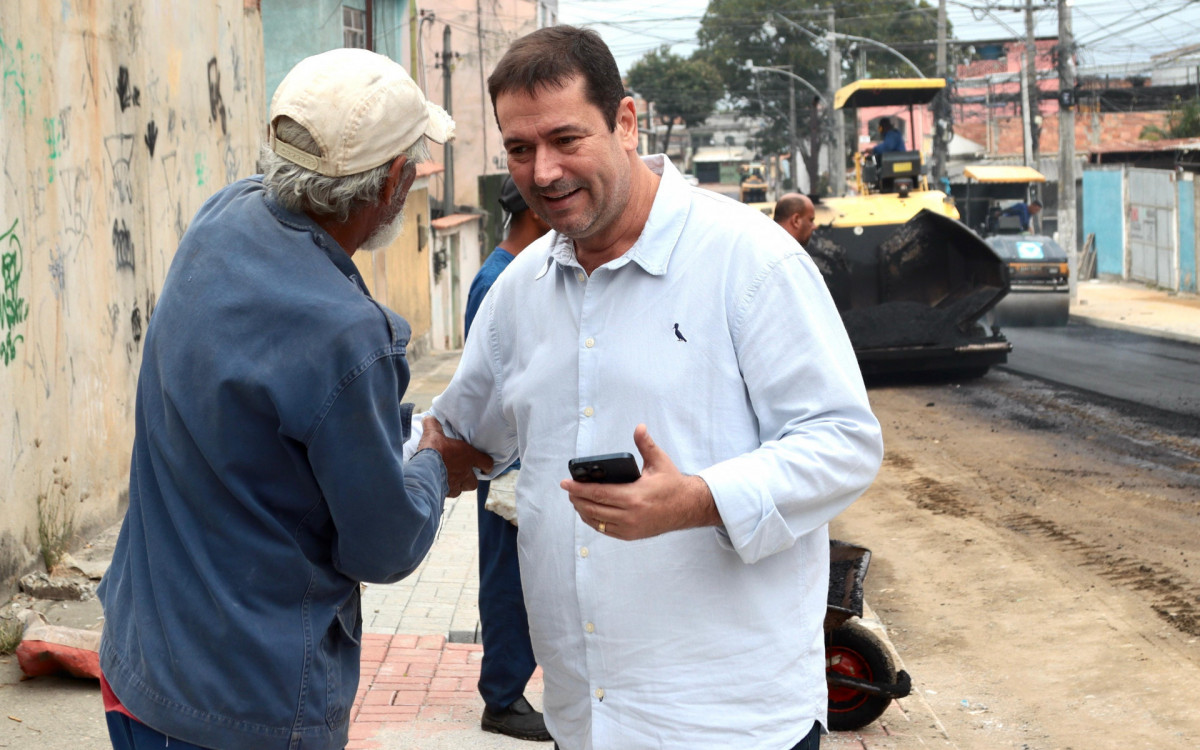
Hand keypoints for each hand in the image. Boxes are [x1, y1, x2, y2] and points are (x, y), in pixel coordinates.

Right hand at [416, 416, 493, 496]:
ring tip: (452, 481)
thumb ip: (433, 425)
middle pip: (474, 482)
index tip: (485, 467)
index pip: (487, 463)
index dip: (487, 465)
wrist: (424, 469)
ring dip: (459, 486)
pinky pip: (450, 493)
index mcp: (468, 456)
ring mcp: (456, 484)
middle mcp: (465, 472)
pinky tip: (440, 486)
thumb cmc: (433, 449)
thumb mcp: (433, 433)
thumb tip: (429, 417)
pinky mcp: (446, 492)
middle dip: (470, 479)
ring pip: (462, 489)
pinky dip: (447, 491)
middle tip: (463, 474)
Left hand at [559, 424, 721, 540]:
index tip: (565, 482)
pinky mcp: (631, 535)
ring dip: (582, 510)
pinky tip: (588, 512)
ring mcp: (630, 528)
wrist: (688, 507)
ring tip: (576, 499)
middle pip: (593, 508)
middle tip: (568, 489)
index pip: (598, 493)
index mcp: (634, 496)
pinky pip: (605, 529)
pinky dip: (594, 521)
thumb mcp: (660, 462)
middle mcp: (630, 515)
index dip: (579, 488)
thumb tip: (639, 427)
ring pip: (596, 521)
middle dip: (577, 498)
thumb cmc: (672, 483)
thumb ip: (646, 444)